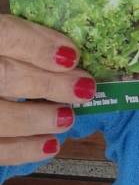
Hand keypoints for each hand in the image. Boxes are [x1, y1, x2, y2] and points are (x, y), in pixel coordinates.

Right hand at [0, 15, 95, 164]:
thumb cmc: (2, 58)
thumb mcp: (6, 38)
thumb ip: (29, 39)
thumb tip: (70, 54)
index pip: (5, 35)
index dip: (38, 45)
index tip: (72, 57)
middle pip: (5, 76)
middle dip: (49, 84)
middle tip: (84, 89)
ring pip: (0, 116)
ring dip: (38, 118)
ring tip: (67, 118)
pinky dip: (24, 150)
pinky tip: (50, 145)